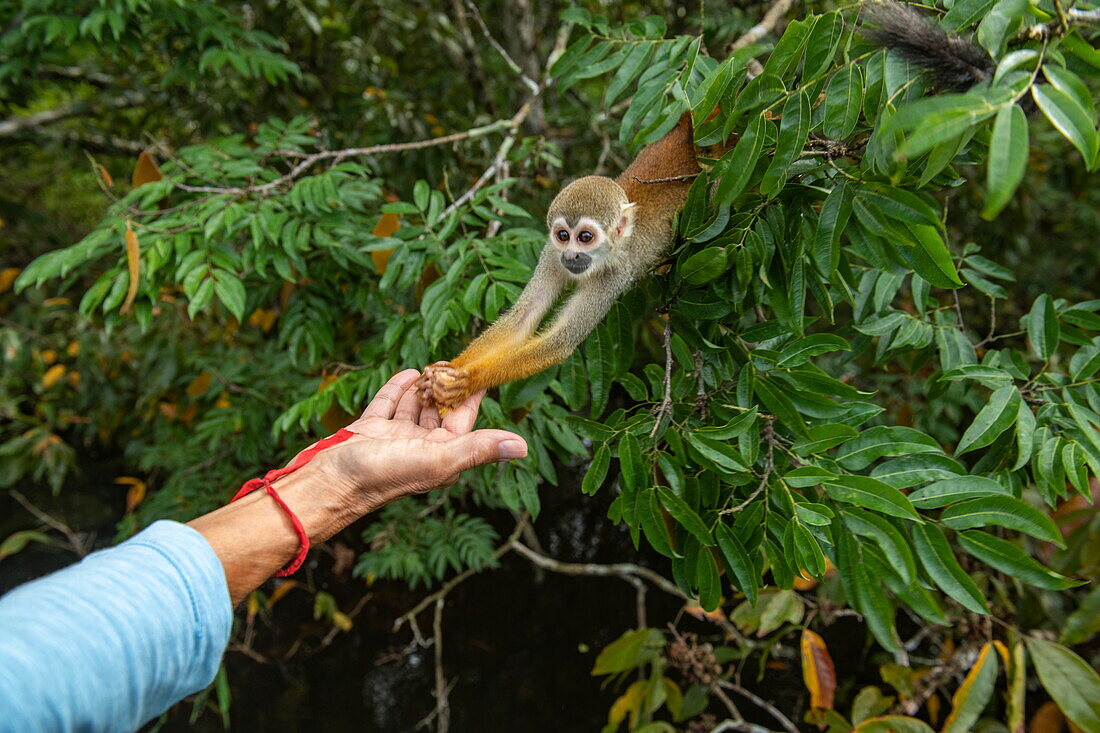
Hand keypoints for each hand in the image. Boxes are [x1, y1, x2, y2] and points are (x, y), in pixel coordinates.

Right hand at [190, 369, 524, 603]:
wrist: (326, 483)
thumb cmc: (380, 476)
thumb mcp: (436, 459)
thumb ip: (478, 449)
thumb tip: (523, 447)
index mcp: (441, 457)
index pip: (465, 420)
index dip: (473, 396)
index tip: (481, 370)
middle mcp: (420, 448)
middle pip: (441, 412)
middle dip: (449, 388)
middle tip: (455, 361)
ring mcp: (393, 439)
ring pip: (416, 407)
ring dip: (426, 387)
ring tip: (435, 365)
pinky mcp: (368, 430)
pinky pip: (388, 404)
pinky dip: (399, 389)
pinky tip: (409, 373)